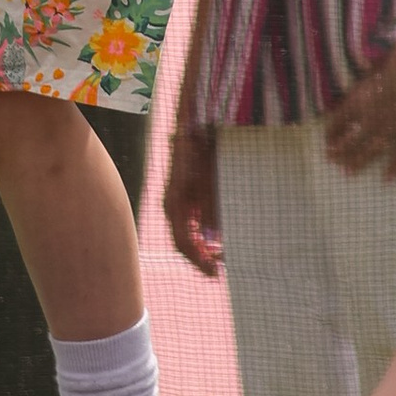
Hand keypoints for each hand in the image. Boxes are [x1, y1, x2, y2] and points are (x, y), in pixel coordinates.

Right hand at [163, 120, 224, 277]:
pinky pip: (192, 218)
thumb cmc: (202, 151)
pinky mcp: (187, 191)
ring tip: (221, 255)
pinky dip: (204, 231)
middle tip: (220, 268)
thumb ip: (211, 211)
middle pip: (184, 241)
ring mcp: (179, 199)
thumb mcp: (210, 182)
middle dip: (201, 256)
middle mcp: (173, 205)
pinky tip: (219, 235)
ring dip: (203, 245)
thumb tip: (213, 240)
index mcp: (175, 205)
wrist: (195, 123)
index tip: (215, 272)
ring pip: (187, 231)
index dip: (199, 261)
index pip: (183, 243)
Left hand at [322, 38, 395, 179]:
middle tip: (332, 159)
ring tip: (349, 171)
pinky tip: (388, 177)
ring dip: (358, 161)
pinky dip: (395, 167)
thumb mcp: (373, 66)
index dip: (331, 131)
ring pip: (370, 150)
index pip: (338, 121)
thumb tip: (354, 88)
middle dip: (340, 151)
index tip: (327, 139)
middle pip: (351, 140)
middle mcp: (371, 117)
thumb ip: (364, 82)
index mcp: (359, 100)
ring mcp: (391, 126)